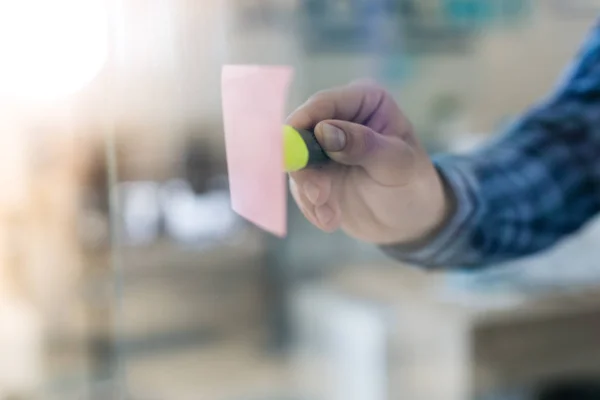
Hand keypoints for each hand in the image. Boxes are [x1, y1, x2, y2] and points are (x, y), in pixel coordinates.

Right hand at [287, 81, 451, 244]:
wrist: (408, 221)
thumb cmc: (412, 184)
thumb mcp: (396, 164)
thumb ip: (364, 145)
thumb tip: (324, 132)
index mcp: (364, 101)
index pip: (322, 103)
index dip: (303, 123)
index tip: (293, 151)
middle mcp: (339, 117)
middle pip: (300, 133)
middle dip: (305, 168)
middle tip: (319, 197)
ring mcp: (322, 147)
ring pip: (296, 163)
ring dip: (310, 194)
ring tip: (331, 218)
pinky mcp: (314, 172)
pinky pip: (298, 186)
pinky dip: (311, 206)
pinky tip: (330, 221)